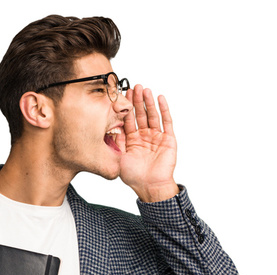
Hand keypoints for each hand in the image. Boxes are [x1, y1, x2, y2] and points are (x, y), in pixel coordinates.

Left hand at [119, 85, 179, 201]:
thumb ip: (116, 141)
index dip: (125, 107)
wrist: (149, 186)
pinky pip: (166, 122)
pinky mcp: (168, 139)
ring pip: (152, 115)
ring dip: (148, 102)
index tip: (122, 94)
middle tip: (133, 86)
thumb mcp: (119, 157)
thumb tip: (109, 126)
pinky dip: (163, 109)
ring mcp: (156, 137)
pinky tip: (160, 98)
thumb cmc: (133, 176)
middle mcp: (144, 136)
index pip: (128, 120)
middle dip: (136, 101)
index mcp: (132, 140)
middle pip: (140, 114)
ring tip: (145, 89)